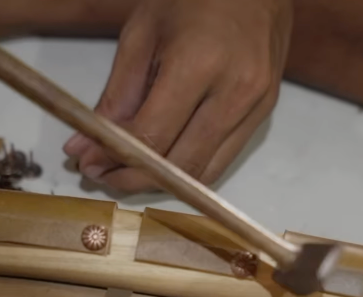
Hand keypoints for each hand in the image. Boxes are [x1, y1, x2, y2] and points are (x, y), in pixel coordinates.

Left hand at [64, 0, 292, 191]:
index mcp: (199, 63)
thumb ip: (117, 96)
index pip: (153, 135)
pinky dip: (189, 171)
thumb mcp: (142, 34)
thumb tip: (87, 145)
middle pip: (180, 165)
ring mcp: (255, 107)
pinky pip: (222, 161)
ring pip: (204, 173)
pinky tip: (165, 163)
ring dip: (163, 184)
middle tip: (104, 175)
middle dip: (136, 179)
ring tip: (130, 173)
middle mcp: (234, 92)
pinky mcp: (264, 116)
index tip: (88, 164)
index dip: (117, 158)